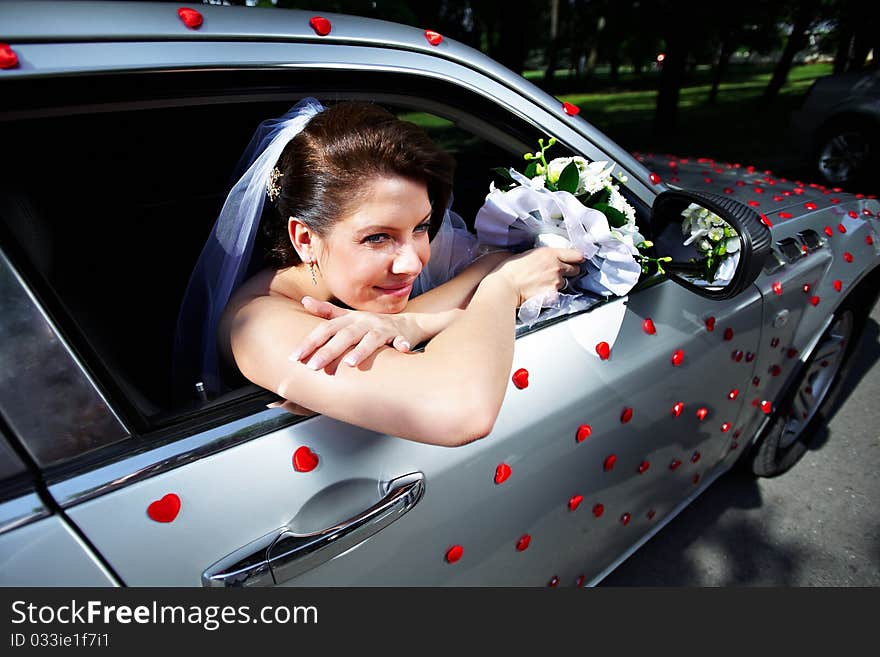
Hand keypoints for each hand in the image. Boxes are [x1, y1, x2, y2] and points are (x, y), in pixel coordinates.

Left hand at [290, 297, 415, 369]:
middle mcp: (364, 322)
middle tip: (312, 366)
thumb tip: (304, 301)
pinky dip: (402, 344)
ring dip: (362, 350)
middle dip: (328, 351)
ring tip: (350, 363)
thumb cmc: (372, 324)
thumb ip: (327, 311)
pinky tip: (403, 350)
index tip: (294, 357)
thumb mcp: (349, 317)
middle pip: (344, 335)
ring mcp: (382, 329)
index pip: (326, 329)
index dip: (310, 341)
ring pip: (371, 339)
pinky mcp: (400, 336)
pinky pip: (401, 341)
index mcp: (350, 319)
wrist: (407, 324)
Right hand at [488, 247, 583, 305]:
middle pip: (575, 270)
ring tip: (544, 284)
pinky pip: (558, 295)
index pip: (576, 255)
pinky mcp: (553, 294)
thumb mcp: (529, 254)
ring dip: (558, 283)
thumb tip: (548, 259)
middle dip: (569, 272)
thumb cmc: (511, 269)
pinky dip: (552, 294)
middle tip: (557, 274)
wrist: (505, 286)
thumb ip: (544, 256)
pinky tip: (541, 292)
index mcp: (550, 253)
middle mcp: (557, 267)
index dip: (577, 258)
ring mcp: (556, 282)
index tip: (576, 260)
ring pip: (565, 283)